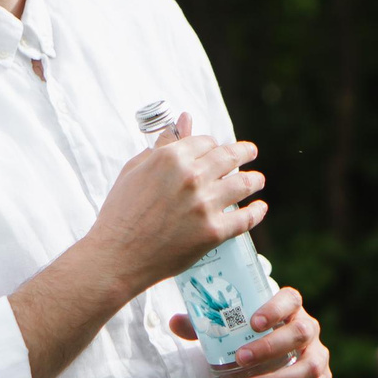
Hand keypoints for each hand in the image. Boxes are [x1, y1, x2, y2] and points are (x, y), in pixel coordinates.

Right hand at [85, 114, 266, 295]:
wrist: (117, 256)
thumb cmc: (120, 213)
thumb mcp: (134, 171)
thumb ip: (162, 145)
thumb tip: (183, 121)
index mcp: (171, 158)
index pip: (206, 142)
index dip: (213, 145)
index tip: (217, 150)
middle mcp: (192, 177)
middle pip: (229, 157)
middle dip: (244, 152)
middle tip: (251, 152)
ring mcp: (205, 205)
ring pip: (243, 184)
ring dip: (255, 180)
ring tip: (258, 180)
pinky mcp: (213, 232)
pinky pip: (245, 218)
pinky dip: (257, 212)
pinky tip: (260, 207)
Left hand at [170, 286, 331, 377]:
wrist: (272, 357)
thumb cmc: (246, 336)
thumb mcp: (227, 328)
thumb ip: (204, 324)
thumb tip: (175, 322)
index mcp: (290, 307)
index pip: (290, 299)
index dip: (275, 309)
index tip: (252, 322)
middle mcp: (309, 328)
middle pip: (300, 333)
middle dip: (271, 347)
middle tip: (241, 359)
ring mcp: (318, 355)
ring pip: (309, 367)